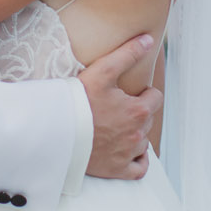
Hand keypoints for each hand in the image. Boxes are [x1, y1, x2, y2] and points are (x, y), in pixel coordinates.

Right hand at [79, 33, 159, 179]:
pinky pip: (139, 169)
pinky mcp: (117, 170)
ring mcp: (128, 154)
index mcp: (138, 111)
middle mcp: (137, 135)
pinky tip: (126, 149)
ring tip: (114, 126)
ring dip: (134, 134)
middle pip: (148, 120)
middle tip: (115, 107)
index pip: (155, 97)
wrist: (54, 133)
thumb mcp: (101, 72)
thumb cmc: (76, 101)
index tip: (126, 93)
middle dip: (136, 112)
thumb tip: (149, 40)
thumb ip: (127, 54)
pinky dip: (137, 160)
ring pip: (143, 142)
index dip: (142, 93)